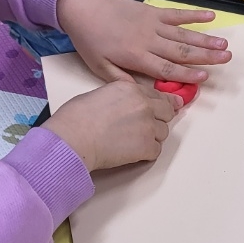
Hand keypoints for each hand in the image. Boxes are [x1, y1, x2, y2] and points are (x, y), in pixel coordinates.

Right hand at [44, 80, 179, 171]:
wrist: (73, 138)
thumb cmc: (75, 119)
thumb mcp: (99, 94)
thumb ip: (119, 98)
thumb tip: (123, 107)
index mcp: (130, 88)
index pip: (157, 95)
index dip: (163, 103)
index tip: (170, 106)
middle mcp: (143, 104)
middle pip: (167, 112)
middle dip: (160, 119)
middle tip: (149, 128)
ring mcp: (147, 125)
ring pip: (163, 133)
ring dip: (152, 137)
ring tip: (132, 142)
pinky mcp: (146, 146)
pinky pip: (156, 151)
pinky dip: (146, 154)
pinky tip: (132, 153)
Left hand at [56, 0, 230, 82]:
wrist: (83, 8)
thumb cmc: (90, 40)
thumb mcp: (100, 67)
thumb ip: (121, 81)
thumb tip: (142, 94)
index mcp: (136, 57)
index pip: (166, 69)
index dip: (187, 74)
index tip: (205, 77)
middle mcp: (149, 40)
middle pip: (181, 51)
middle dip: (205, 56)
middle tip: (226, 59)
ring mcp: (153, 24)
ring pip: (183, 34)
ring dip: (205, 39)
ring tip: (224, 44)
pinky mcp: (152, 11)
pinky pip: (176, 14)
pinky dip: (194, 15)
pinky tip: (210, 18)